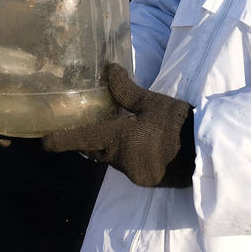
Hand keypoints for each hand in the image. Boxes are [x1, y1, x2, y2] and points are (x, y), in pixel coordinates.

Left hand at [42, 63, 194, 187]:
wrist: (207, 153)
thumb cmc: (178, 123)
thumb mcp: (152, 101)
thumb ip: (125, 90)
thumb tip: (109, 70)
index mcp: (118, 139)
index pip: (80, 139)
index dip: (59, 140)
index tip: (43, 141)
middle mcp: (120, 161)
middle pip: (93, 151)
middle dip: (87, 140)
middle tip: (84, 124)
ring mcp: (133, 174)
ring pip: (110, 158)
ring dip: (108, 146)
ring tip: (117, 127)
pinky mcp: (146, 181)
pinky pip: (126, 166)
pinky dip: (125, 154)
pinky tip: (138, 142)